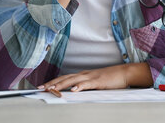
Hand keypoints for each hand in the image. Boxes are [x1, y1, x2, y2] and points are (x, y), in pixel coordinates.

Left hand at [37, 63, 152, 91]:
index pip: (64, 78)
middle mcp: (84, 74)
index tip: (43, 86)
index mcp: (83, 75)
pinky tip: (73, 90)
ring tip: (51, 89)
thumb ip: (85, 86)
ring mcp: (91, 77)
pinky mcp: (98, 81)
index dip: (53, 82)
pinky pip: (87, 84)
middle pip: (65, 78)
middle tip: (40, 88)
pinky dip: (80, 86)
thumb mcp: (95, 83)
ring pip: (73, 80)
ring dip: (61, 85)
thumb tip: (74, 92)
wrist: (124, 73)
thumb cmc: (110, 79)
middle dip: (52, 83)